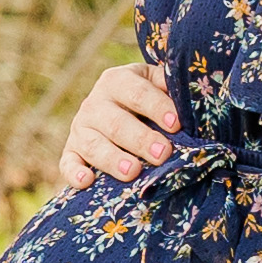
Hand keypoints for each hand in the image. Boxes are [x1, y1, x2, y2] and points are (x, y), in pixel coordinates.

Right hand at [55, 59, 177, 190]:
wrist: (115, 106)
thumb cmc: (147, 98)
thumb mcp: (157, 83)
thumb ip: (171, 88)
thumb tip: (193, 100)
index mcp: (117, 81)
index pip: (137, 93)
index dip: (156, 107)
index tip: (176, 123)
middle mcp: (94, 103)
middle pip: (117, 123)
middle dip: (140, 139)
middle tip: (162, 153)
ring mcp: (80, 129)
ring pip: (94, 145)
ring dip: (113, 159)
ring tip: (133, 172)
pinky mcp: (71, 151)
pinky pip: (68, 163)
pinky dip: (75, 173)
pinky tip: (87, 181)